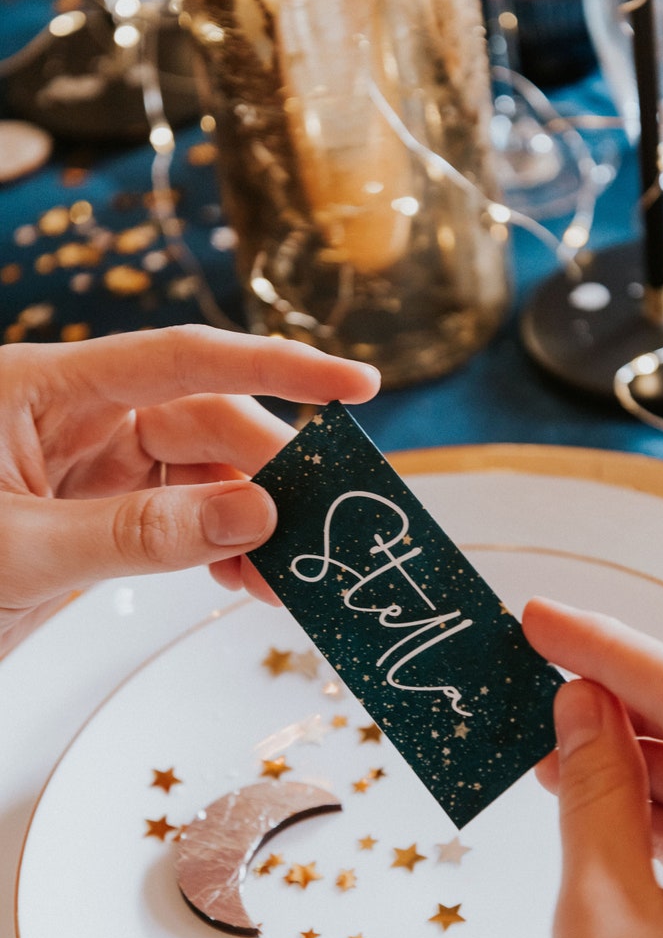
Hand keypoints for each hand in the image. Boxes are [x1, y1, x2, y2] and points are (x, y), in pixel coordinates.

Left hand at [0, 324, 379, 655]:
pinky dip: (220, 546)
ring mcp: (92, 466)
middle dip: (271, 477)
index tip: (353, 385)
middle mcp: (79, 417)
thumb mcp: (20, 552)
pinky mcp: (99, 513)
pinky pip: (182, 516)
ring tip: (285, 578)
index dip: (276, 366)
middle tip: (319, 535)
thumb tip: (254, 510)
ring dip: (252, 523)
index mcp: (46, 388)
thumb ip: (137, 533)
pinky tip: (244, 578)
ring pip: (204, 475)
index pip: (183, 359)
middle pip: (208, 422)